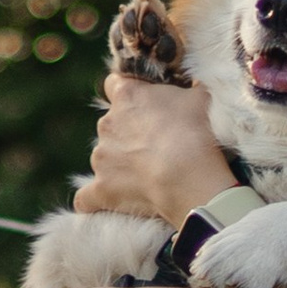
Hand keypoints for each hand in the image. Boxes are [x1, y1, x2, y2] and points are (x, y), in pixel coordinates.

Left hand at [73, 69, 234, 224]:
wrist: (187, 176)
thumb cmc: (194, 132)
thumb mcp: (199, 98)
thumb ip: (188, 89)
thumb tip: (192, 86)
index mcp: (127, 96)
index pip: (114, 84)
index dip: (129, 94)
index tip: (144, 104)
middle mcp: (106, 124)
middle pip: (112, 124)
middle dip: (129, 133)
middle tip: (157, 145)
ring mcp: (101, 157)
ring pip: (105, 157)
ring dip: (120, 164)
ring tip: (149, 176)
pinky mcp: (101, 188)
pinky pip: (87, 197)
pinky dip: (94, 199)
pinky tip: (103, 203)